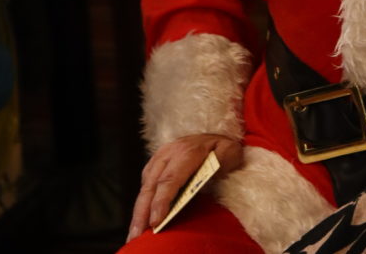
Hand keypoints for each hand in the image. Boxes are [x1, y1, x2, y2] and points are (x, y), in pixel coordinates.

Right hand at [126, 133, 242, 240]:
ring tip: (135, 231)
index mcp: (188, 151)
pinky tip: (140, 216)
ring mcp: (161, 155)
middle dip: (142, 210)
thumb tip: (205, 179)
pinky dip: (142, 200)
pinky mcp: (157, 161)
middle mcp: (170, 152)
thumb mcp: (230, 152)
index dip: (161, 201)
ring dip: (139, 208)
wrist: (215, 132)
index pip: (170, 179)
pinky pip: (146, 181)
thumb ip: (221, 164)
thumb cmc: (224, 146)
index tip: (156, 221)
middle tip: (136, 233)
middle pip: (152, 184)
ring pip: (146, 184)